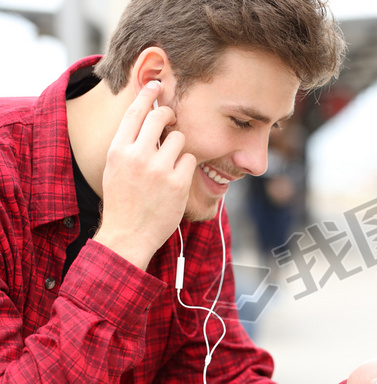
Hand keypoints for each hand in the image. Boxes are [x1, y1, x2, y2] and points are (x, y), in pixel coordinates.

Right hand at [94, 81, 196, 269]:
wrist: (128, 235)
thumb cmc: (123, 200)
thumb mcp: (115, 167)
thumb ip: (129, 143)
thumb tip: (147, 116)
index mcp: (118, 150)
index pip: (135, 112)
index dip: (148, 94)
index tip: (157, 84)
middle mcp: (138, 156)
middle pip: (160, 117)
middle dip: (169, 115)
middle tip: (171, 120)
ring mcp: (159, 169)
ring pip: (179, 138)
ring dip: (178, 147)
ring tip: (169, 164)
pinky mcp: (178, 182)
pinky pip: (190, 159)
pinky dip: (186, 167)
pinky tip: (176, 180)